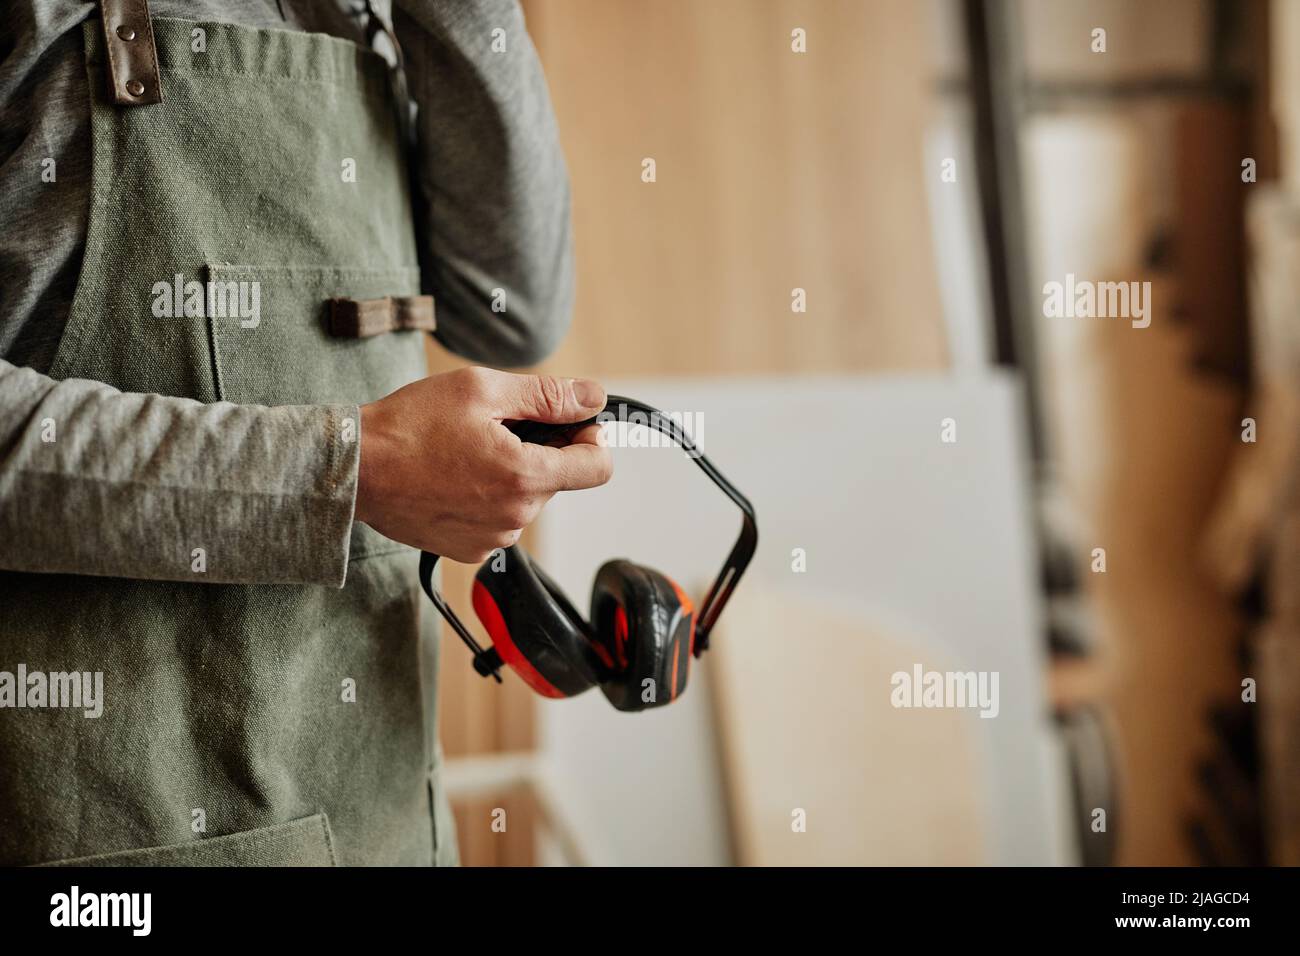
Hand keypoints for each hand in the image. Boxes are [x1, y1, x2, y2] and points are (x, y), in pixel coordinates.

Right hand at [355, 366, 611, 561]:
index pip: (597, 467)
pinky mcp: (469, 550)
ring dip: (510, 472)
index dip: (590, 437)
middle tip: (494, 425)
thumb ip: (546, 396)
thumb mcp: (481, 390)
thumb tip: (593, 398)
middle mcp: (515, 517)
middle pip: (558, 479)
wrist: (353, 470)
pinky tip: (452, 477)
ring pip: (526, 499)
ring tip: (465, 451)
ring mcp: (492, 539)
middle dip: (539, 448)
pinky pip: (498, 519)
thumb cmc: (409, 425)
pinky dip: (486, 497)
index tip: (568, 421)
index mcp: (525, 476)